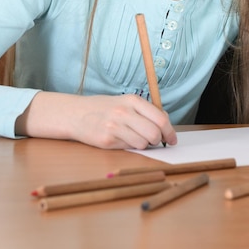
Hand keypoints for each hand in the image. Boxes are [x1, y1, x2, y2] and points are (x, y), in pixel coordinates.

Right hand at [16, 92, 177, 149]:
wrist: (76, 113)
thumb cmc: (104, 108)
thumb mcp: (125, 102)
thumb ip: (145, 110)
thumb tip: (165, 121)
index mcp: (132, 100)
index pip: (160, 118)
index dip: (170, 131)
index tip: (172, 139)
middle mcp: (124, 112)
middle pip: (154, 132)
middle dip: (158, 140)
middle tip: (156, 141)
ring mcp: (115, 126)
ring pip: (143, 143)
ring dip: (144, 145)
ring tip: (135, 138)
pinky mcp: (107, 140)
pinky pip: (129, 148)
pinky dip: (130, 147)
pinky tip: (122, 140)